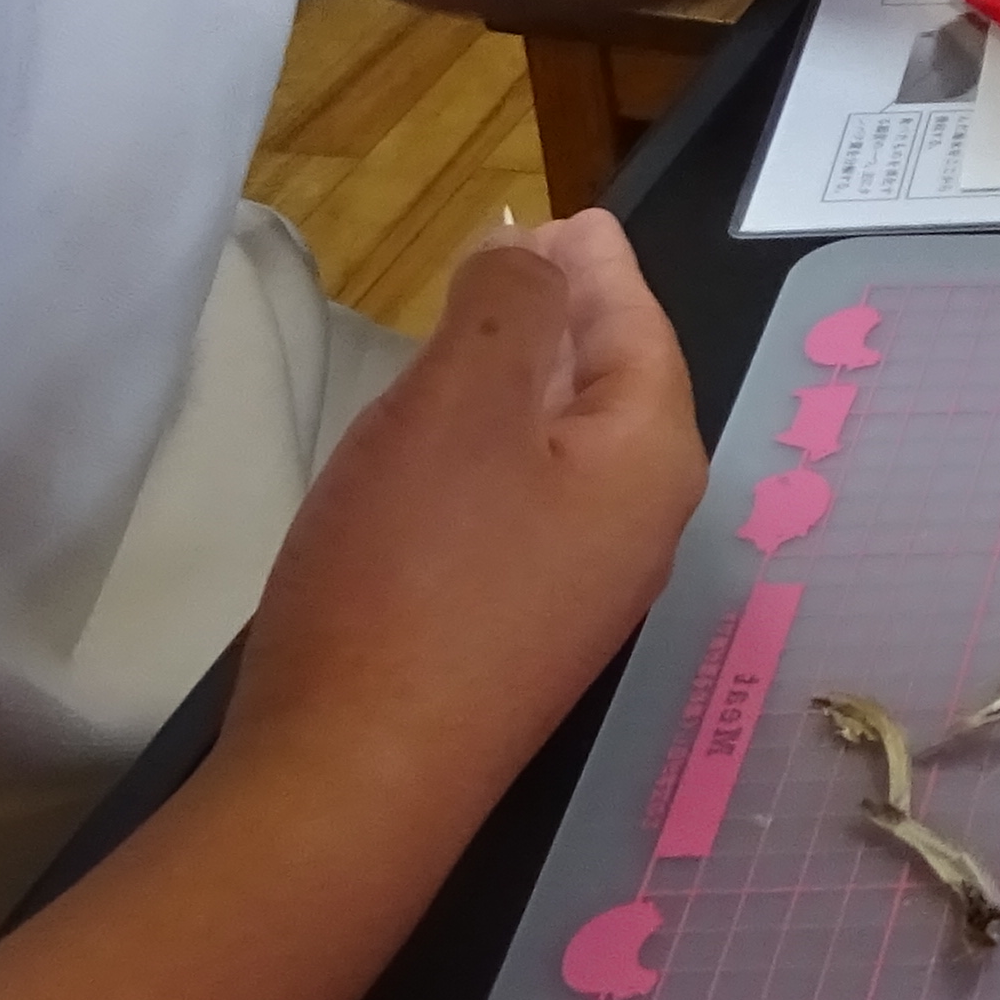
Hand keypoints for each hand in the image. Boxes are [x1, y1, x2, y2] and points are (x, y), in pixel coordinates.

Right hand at [225, 214, 702, 804]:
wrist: (348, 782)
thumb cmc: (413, 572)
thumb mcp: (460, 401)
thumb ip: (509, 306)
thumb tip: (538, 254)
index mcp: (652, 459)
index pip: (639, 328)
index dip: (597, 264)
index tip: (562, 217)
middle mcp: (640, 529)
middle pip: (614, 387)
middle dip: (567, 317)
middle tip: (519, 261)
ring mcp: (579, 594)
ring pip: (565, 450)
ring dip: (524, 386)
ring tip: (477, 336)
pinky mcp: (511, 640)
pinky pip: (521, 510)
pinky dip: (491, 455)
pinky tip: (443, 451)